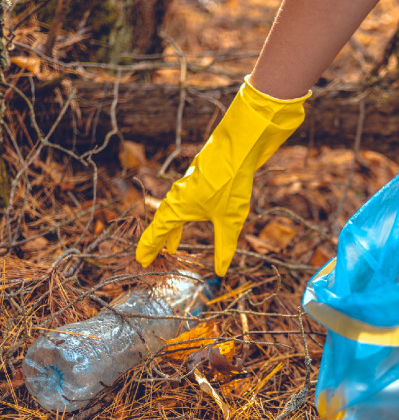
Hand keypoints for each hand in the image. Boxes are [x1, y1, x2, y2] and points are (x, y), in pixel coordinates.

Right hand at [135, 77, 309, 275]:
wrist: (237, 148)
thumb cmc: (230, 184)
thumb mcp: (230, 221)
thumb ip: (224, 247)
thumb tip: (221, 271)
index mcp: (177, 208)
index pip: (157, 233)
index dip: (148, 248)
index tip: (140, 261)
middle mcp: (176, 197)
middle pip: (162, 223)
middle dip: (157, 241)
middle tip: (152, 257)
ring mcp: (186, 187)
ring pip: (172, 212)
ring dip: (171, 230)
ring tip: (172, 245)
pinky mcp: (197, 180)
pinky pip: (182, 203)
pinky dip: (181, 216)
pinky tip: (192, 218)